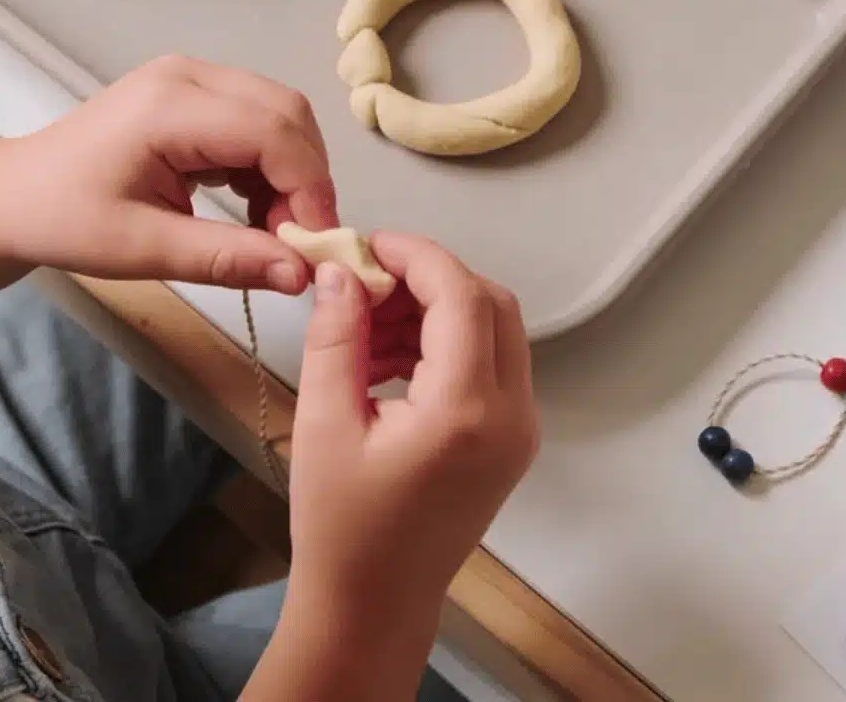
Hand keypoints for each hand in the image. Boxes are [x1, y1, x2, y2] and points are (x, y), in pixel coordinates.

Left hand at [0, 56, 338, 295]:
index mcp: (170, 106)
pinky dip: (268, 165)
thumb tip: (302, 275)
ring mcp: (189, 77)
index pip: (274, 134)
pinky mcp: (189, 93)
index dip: (309, 191)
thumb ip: (227, 257)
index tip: (313, 250)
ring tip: (269, 232)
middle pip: (287, 113)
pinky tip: (250, 208)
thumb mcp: (144, 249)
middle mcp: (188, 74)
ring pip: (279, 115)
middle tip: (294, 244)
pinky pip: (255, 119)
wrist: (12, 197)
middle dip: (306, 180)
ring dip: (291, 173)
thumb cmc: (64, 220)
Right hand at [269, 235, 538, 694]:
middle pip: (491, 304)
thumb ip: (337, 337)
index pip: (461, 295)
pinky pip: (493, 367)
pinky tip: (390, 360)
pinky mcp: (512, 443)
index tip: (368, 244)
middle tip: (368, 281)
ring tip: (367, 329)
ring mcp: (520, 432)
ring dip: (439, 311)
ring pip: (497, 332)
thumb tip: (343, 272)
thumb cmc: (342, 525)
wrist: (375, 602)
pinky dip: (449, 345)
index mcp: (466, 410)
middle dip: (430, 279)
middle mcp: (511, 416)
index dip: (416, 255)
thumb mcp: (325, 423)